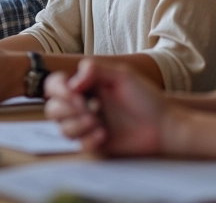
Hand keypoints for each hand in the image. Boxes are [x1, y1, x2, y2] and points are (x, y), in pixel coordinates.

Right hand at [44, 59, 169, 155]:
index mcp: (87, 85)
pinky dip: (89, 139)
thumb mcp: (122, 75)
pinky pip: (79, 145)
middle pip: (53, 108)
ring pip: (62, 128)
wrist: (162, 125)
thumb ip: (95, 71)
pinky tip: (104, 135)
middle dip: (68, 109)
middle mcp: (83, 104)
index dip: (59, 89)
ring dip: (78, 125)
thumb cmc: (145, 97)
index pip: (55, 85)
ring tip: (99, 123)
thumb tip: (71, 82)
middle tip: (90, 108)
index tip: (75, 93)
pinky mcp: (95, 144)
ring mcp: (88, 125)